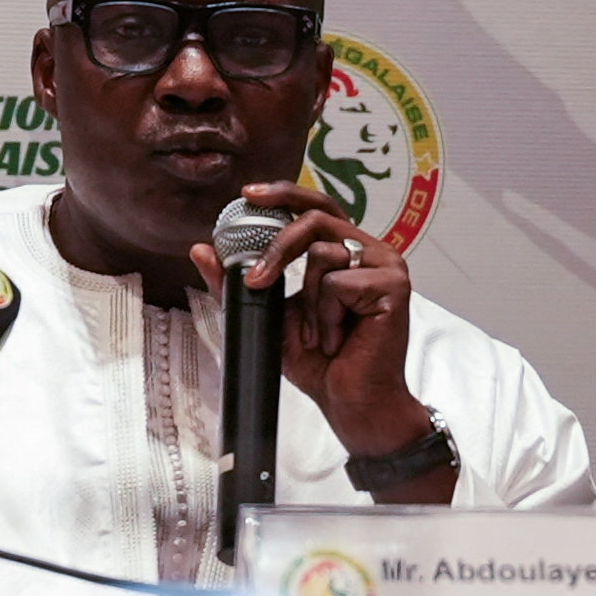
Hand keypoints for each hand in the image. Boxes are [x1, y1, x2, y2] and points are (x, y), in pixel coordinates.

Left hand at [190, 182, 453, 499]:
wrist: (350, 401)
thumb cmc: (320, 362)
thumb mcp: (268, 315)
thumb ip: (237, 283)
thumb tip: (202, 250)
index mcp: (346, 251)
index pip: (317, 206)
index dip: (284, 194)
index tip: (248, 195)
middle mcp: (370, 251)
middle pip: (316, 218)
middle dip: (279, 246)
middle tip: (257, 281)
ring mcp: (386, 265)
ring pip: (324, 254)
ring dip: (309, 303)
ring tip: (318, 335)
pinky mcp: (394, 285)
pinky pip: (338, 284)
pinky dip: (326, 318)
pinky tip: (337, 341)